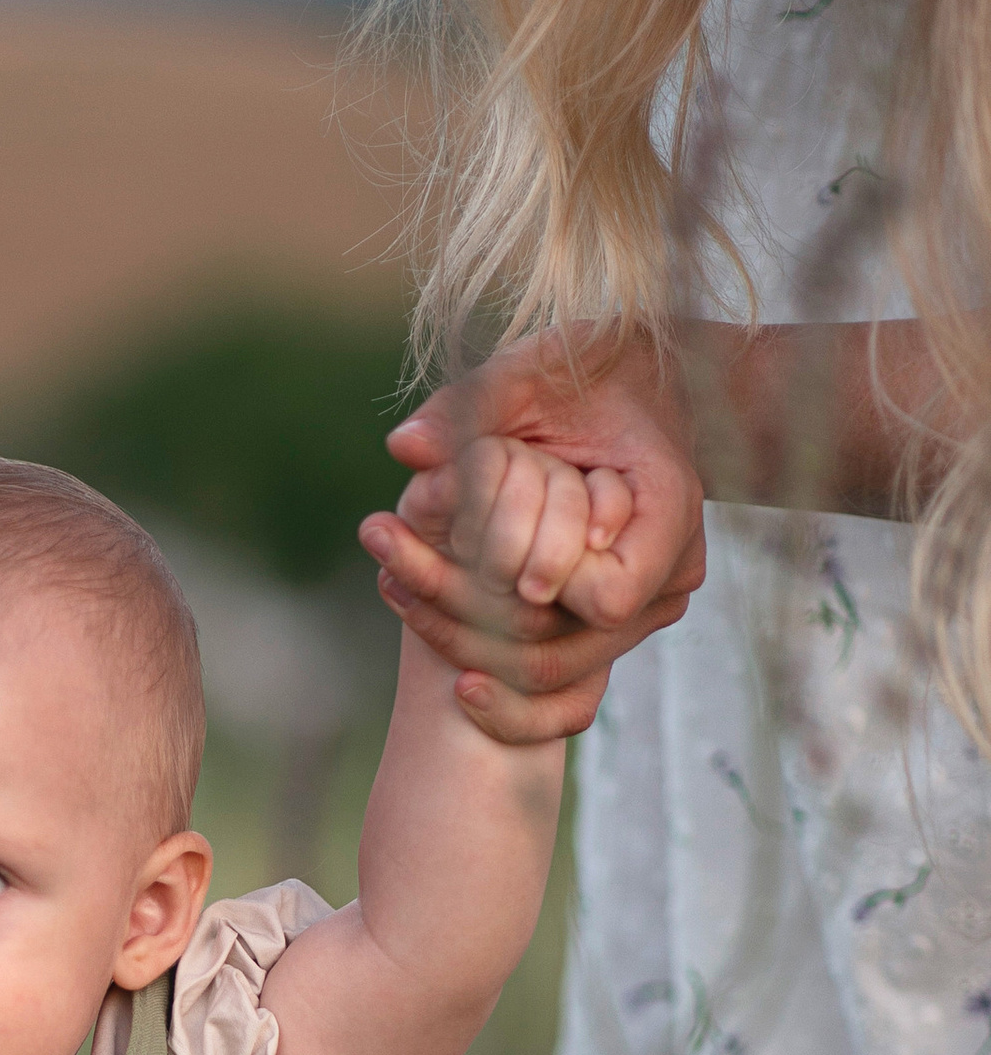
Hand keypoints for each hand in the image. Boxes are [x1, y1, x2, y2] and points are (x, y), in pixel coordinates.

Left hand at [359, 333, 707, 742]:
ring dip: (463, 643)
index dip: (537, 584)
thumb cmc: (588, 370)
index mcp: (667, 508)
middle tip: (385, 574)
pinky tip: (435, 646)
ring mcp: (647, 611)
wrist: (639, 388)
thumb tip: (404, 448)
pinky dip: (493, 671)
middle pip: (563, 652)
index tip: (470, 551)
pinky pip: (558, 684)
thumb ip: (470, 404)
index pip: (608, 598)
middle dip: (467, 620)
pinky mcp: (616, 627)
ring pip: (550, 675)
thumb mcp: (530, 369)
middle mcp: (670, 575)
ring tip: (388, 584)